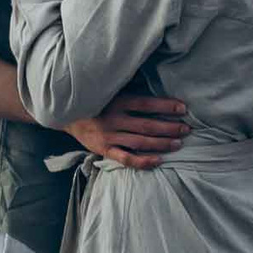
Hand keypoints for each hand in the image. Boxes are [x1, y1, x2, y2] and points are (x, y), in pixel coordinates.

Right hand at [67, 91, 191, 168]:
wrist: (65, 114)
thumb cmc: (94, 101)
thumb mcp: (109, 91)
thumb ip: (128, 94)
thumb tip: (156, 91)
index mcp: (116, 101)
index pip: (146, 104)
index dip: (166, 106)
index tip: (183, 108)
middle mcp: (113, 118)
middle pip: (147, 125)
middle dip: (169, 127)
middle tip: (186, 129)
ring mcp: (108, 136)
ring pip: (140, 142)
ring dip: (161, 143)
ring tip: (178, 143)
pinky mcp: (104, 149)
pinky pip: (126, 158)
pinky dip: (143, 161)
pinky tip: (158, 160)